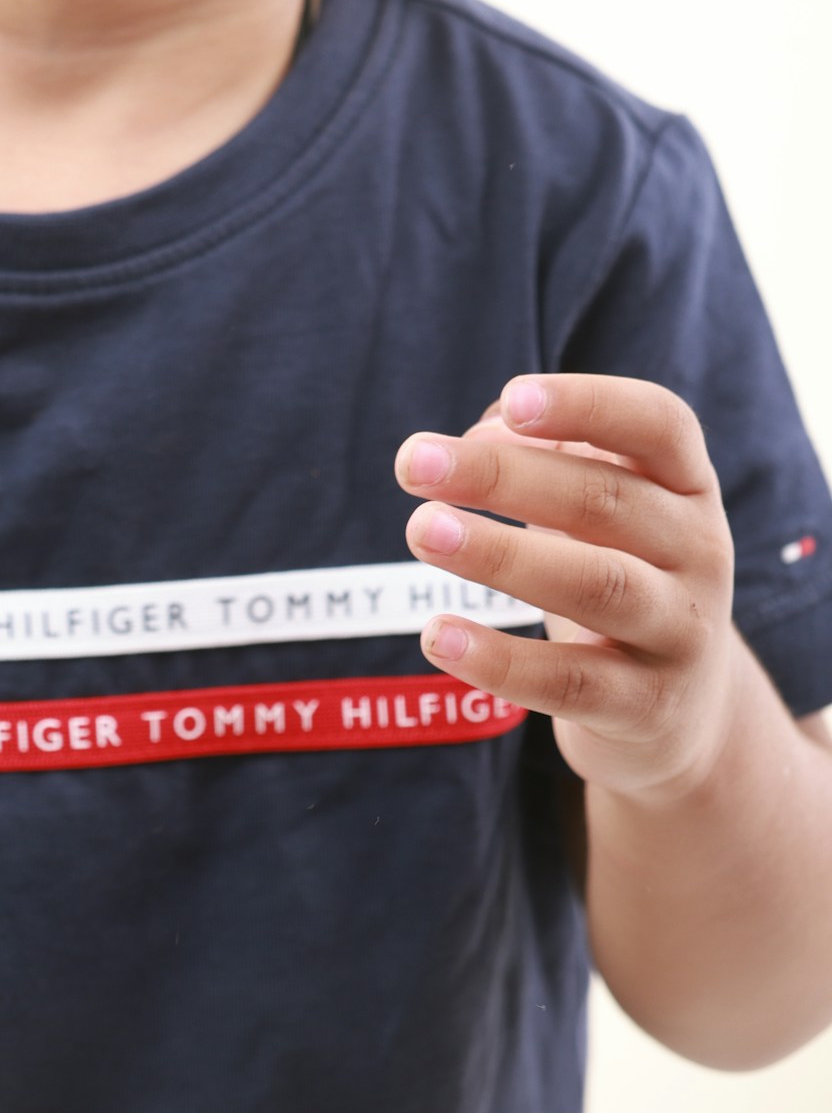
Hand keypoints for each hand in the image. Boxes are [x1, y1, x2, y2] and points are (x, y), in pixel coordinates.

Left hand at [393, 374, 738, 801]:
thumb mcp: (593, 508)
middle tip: (413, 462)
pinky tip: (436, 636)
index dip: (588, 404)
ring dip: (500, 555)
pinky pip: (571, 682)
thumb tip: (467, 447)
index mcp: (685, 484)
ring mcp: (682, 634)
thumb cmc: (612, 570)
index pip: (659, 424)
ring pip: (596, 585)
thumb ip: (535, 458)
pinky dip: (500, 661)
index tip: (511, 399)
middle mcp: (699, 551)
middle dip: (503, 476)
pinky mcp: (648, 709)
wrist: (681, 713)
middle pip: (607, 501)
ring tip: (422, 530)